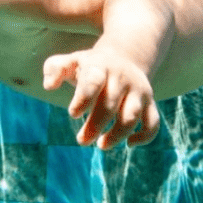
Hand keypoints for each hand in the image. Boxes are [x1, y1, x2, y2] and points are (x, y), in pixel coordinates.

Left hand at [43, 48, 160, 148]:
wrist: (125, 56)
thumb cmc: (90, 66)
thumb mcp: (72, 61)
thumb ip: (54, 68)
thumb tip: (48, 86)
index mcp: (100, 67)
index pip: (93, 81)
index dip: (83, 99)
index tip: (73, 114)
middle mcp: (122, 79)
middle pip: (110, 104)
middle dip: (95, 125)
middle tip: (82, 140)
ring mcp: (138, 91)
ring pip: (132, 116)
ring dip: (117, 134)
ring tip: (102, 145)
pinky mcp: (149, 104)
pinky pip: (153, 123)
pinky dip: (145, 137)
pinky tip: (129, 144)